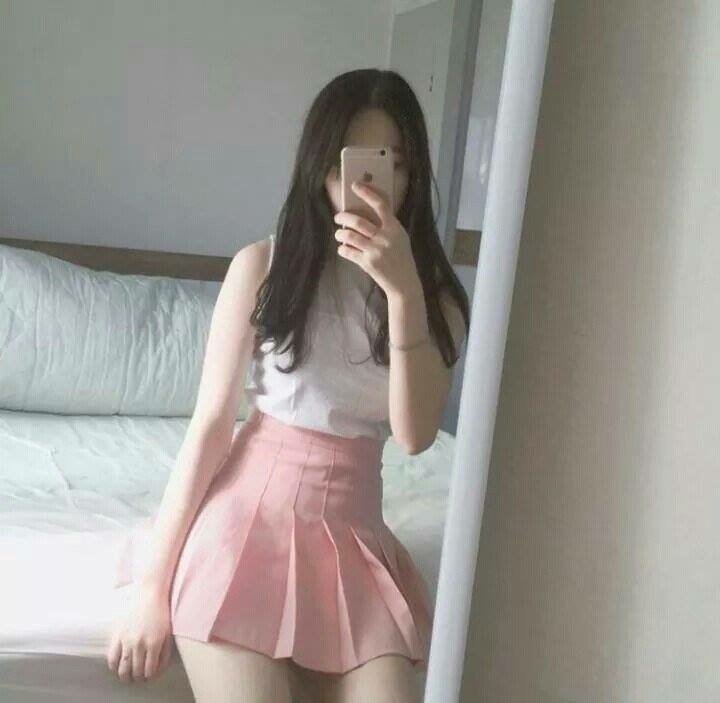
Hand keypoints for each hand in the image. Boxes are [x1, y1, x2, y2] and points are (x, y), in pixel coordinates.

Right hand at [107, 587, 173, 682]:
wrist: (148, 592)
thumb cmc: (161, 612)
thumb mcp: (168, 633)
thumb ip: (164, 653)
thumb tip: (158, 670)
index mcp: (154, 643)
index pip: (149, 671)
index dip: (149, 676)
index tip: (149, 675)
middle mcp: (139, 644)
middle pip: (136, 672)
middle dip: (138, 677)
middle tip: (139, 676)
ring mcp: (126, 640)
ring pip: (123, 669)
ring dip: (126, 676)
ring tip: (129, 675)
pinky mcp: (117, 635)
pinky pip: (112, 658)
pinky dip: (114, 666)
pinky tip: (119, 666)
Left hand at [333, 180, 421, 300]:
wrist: (404, 283)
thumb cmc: (401, 258)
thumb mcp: (400, 238)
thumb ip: (387, 226)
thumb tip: (366, 213)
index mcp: (395, 228)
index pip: (380, 205)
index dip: (367, 193)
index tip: (354, 185)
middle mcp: (385, 237)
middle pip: (358, 221)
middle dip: (343, 217)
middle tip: (338, 217)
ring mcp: (376, 251)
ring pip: (349, 236)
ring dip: (340, 234)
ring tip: (339, 234)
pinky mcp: (368, 263)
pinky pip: (348, 252)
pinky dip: (342, 249)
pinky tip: (343, 249)